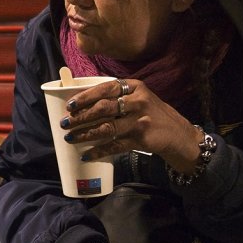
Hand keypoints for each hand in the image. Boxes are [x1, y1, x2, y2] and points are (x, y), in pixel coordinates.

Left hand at [59, 78, 200, 171]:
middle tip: (65, 123)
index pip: (106, 88)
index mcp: (135, 87)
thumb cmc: (151, 114)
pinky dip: (98, 151)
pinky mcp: (141, 138)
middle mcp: (138, 101)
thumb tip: (83, 104)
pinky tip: (86, 154)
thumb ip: (118, 97)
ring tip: (70, 138)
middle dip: (81, 117)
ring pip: (106, 128)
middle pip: (103, 108)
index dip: (85, 97)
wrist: (177, 134)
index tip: (69, 105)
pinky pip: (114, 145)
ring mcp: (140, 120)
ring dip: (85, 134)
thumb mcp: (139, 98)